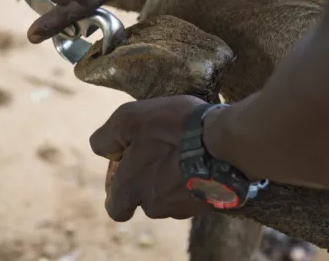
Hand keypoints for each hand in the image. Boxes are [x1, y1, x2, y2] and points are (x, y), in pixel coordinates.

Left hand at [89, 95, 211, 221]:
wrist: (226, 142)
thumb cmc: (174, 128)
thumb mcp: (128, 119)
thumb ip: (106, 137)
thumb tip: (102, 150)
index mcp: (132, 188)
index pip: (116, 208)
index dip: (117, 189)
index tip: (128, 165)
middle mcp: (157, 205)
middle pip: (146, 199)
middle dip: (150, 179)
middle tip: (162, 150)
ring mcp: (186, 207)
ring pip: (172, 195)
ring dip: (175, 177)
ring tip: (186, 147)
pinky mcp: (212, 202)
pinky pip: (198, 191)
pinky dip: (198, 176)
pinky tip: (204, 153)